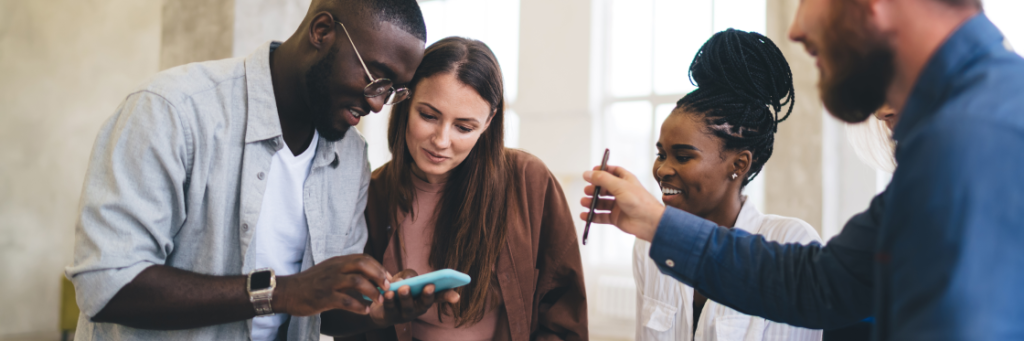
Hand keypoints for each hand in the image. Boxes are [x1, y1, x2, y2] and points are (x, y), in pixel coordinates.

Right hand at [274, 254, 389, 316]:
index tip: (388, 278)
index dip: (379, 267)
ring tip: (378, 301)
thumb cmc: (311, 283)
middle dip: (379, 276)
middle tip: (387, 288)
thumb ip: (346, 270)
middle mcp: (335, 268)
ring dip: (372, 292)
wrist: (287, 292)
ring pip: (357, 281)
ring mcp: (329, 282)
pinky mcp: (324, 297)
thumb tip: (368, 275)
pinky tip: (365, 311)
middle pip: (363, 265)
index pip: (363, 258)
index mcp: (338, 261)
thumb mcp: (329, 270)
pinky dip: (359, 306)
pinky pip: (346, 300)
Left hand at [369, 269, 460, 326]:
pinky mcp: (390, 316)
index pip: (440, 296)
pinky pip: (391, 308)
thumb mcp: (405, 278)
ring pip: (408, 307)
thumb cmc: (397, 289)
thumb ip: (409, 275)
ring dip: (407, 297)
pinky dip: (390, 300)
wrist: (379, 306)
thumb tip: (408, 279)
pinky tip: (389, 293)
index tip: (457, 296)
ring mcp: (405, 314)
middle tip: (430, 286)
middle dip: (428, 295)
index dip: (448, 296)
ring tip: (405, 288)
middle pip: (425, 303)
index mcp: (425, 298)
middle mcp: (418, 308)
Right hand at [579, 165, 664, 241]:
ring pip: (601, 202)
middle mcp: (622, 192)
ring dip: (591, 202)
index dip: (601, 171)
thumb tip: (587, 173)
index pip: (612, 171)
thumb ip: (602, 179)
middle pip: (604, 188)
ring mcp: (618, 205)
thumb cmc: (639, 201)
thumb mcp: (619, 186)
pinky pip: (601, 216)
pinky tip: (585, 215)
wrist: (650, 222)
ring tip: (584, 202)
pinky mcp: (616, 218)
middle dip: (594, 189)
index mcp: (626, 180)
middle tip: (587, 191)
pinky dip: (593, 216)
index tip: (591, 173)